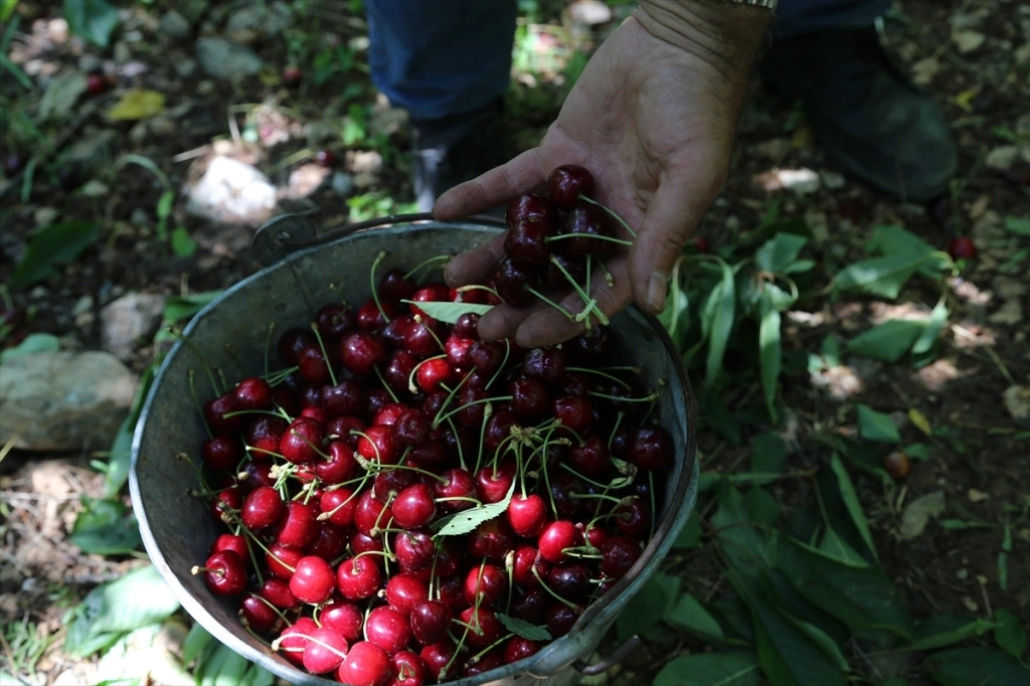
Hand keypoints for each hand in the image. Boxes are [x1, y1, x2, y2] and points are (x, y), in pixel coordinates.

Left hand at [433, 0, 767, 347]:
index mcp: (643, 237)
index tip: (524, 337)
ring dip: (490, 256)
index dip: (563, 317)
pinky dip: (477, 194)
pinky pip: (510, 182)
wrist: (679, 42)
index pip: (600, 293)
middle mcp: (607, 223)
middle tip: (480, 325)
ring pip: (527, 235)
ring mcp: (577, 191)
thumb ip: (666, 236)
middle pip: (556, 274)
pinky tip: (442, 208)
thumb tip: (652, 303)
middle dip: (519, 302)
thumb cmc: (700, 110)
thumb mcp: (692, 176)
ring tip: (453, 277)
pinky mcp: (554, 155)